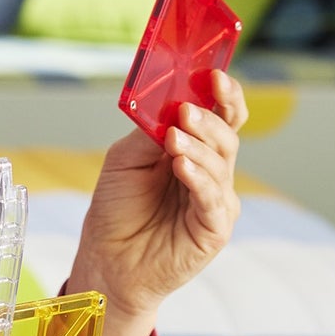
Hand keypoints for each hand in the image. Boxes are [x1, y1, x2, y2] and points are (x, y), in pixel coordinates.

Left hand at [68, 69, 247, 335]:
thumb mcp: (126, 159)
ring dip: (198, 146)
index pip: (221, 116)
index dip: (224, 95)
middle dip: (208, 118)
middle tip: (185, 110)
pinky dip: (198, 178)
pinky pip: (213, 198)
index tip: (214, 75)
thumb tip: (173, 105)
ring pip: (221, 163)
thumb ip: (150, 132)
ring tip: (174, 137)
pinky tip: (181, 166)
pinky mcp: (214, 228)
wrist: (108, 260)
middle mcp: (210, 173)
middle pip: (226, 135)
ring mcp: (215, 201)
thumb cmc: (116, 210)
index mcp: (194, 150)